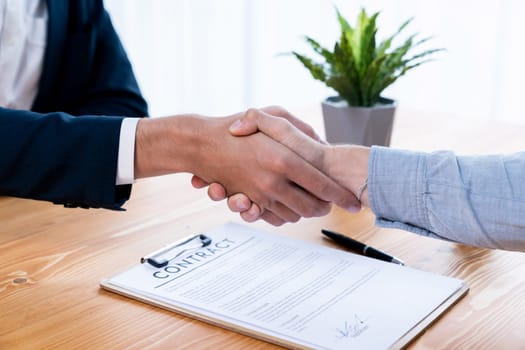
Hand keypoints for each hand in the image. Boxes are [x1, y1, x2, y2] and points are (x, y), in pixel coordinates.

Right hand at [136, 110, 357, 224]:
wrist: (203, 144)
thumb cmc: (240, 127)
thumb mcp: (274, 116)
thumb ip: (302, 130)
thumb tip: (325, 145)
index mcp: (284, 159)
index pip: (323, 186)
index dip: (342, 197)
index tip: (355, 202)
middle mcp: (274, 182)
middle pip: (313, 207)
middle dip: (327, 208)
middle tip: (334, 203)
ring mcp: (261, 195)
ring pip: (296, 216)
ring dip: (308, 213)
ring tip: (315, 203)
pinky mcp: (250, 203)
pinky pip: (276, 219)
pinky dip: (288, 215)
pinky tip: (292, 205)